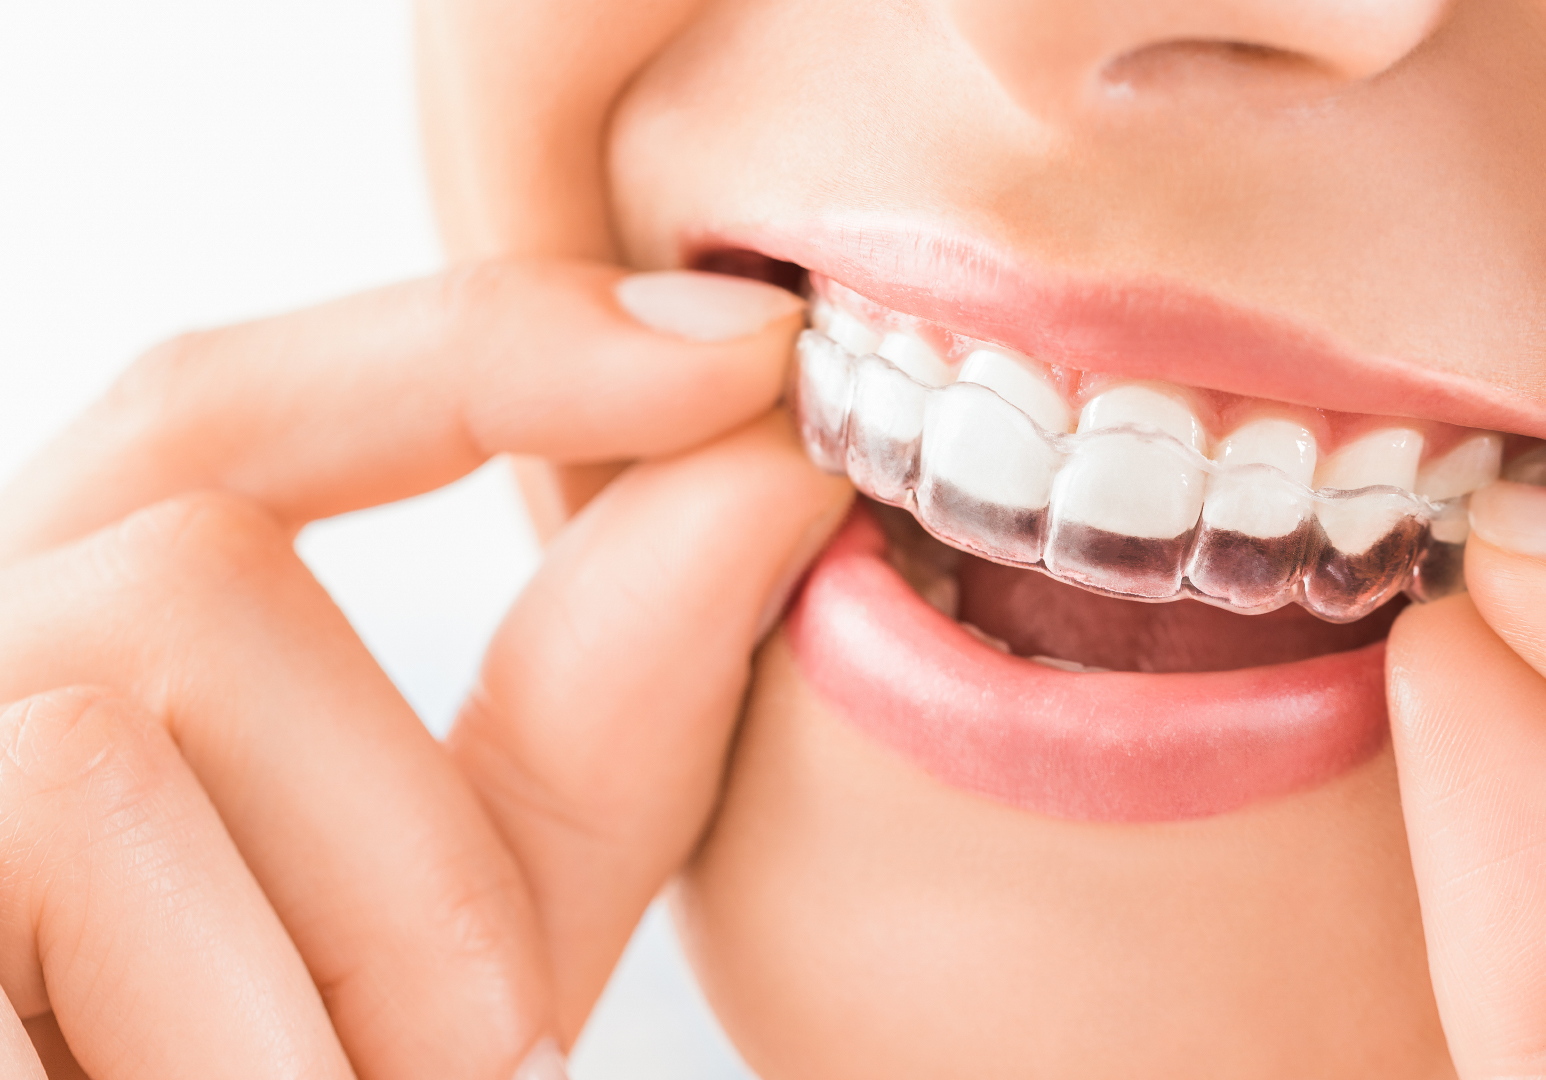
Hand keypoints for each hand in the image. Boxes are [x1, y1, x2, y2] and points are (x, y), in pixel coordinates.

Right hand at [0, 259, 850, 1078]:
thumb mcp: (466, 937)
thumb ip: (597, 714)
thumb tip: (772, 458)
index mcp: (47, 668)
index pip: (219, 414)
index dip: (483, 347)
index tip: (749, 353)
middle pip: (185, 562)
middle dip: (411, 828)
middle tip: (488, 1060)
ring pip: (114, 709)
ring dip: (344, 956)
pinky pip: (50, 813)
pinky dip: (239, 1031)